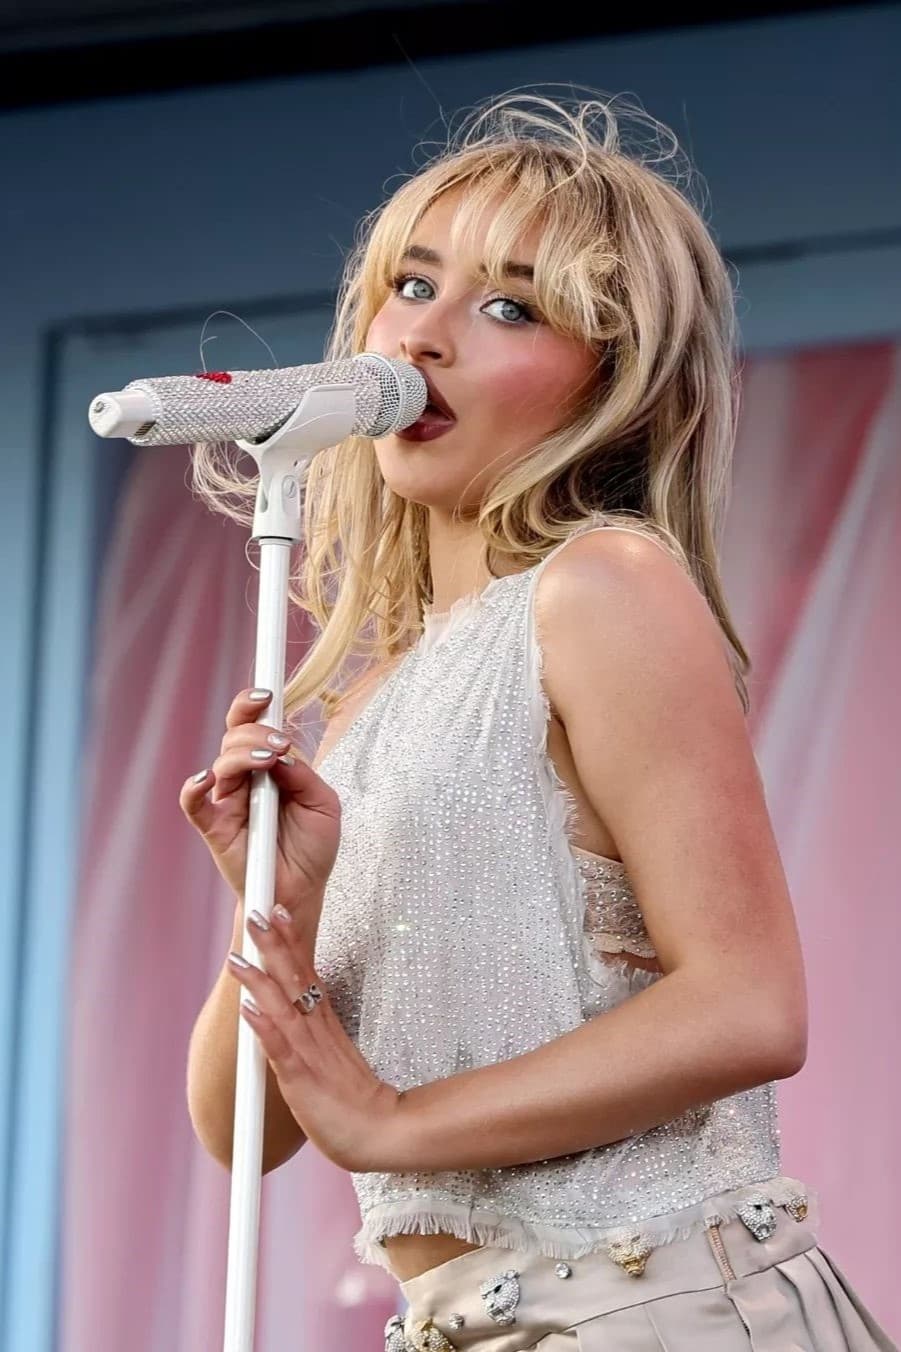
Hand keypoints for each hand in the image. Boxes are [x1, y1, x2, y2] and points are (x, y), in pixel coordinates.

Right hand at [180, 688, 340, 948]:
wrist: (300, 892)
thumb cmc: (312, 848)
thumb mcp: (324, 805)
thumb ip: (303, 775)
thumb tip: (282, 754)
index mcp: (271, 766)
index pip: (254, 725)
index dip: (253, 704)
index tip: (267, 693)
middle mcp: (246, 778)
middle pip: (235, 736)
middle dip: (256, 731)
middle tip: (280, 744)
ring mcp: (228, 800)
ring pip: (221, 763)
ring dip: (243, 755)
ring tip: (268, 761)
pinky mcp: (214, 827)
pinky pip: (193, 803)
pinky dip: (194, 787)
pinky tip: (207, 780)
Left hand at [227, 901, 404, 1173]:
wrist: (380, 1134)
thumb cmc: (354, 1099)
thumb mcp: (334, 1055)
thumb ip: (317, 1031)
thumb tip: (296, 1010)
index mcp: (324, 1022)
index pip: (305, 972)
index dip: (290, 940)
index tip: (279, 910)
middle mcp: (316, 1030)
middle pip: (294, 979)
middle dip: (274, 944)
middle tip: (258, 910)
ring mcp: (309, 1054)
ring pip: (282, 1007)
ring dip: (260, 979)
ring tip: (239, 955)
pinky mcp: (302, 1081)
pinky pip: (281, 1051)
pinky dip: (264, 1029)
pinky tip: (248, 1010)